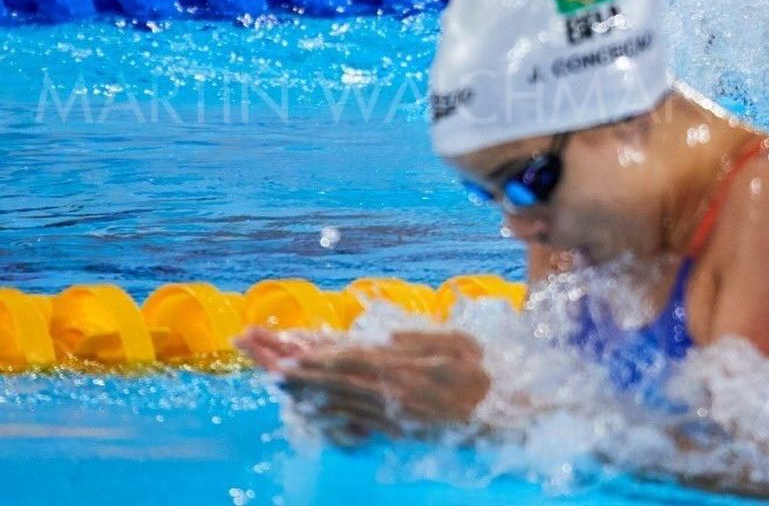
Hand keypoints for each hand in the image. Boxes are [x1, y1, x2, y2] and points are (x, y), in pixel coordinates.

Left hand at [236, 327, 490, 444]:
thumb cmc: (485, 377)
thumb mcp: (464, 347)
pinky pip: (354, 422)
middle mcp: (395, 395)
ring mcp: (394, 416)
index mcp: (409, 370)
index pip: (353, 362)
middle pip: (339, 383)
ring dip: (306, 394)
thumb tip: (386, 337)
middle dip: (302, 375)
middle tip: (266, 367)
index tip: (287, 355)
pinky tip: (310, 410)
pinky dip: (328, 415)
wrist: (501, 419)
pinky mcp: (395, 430)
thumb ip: (424, 338)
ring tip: (277, 384)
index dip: (318, 360)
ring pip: (341, 403)